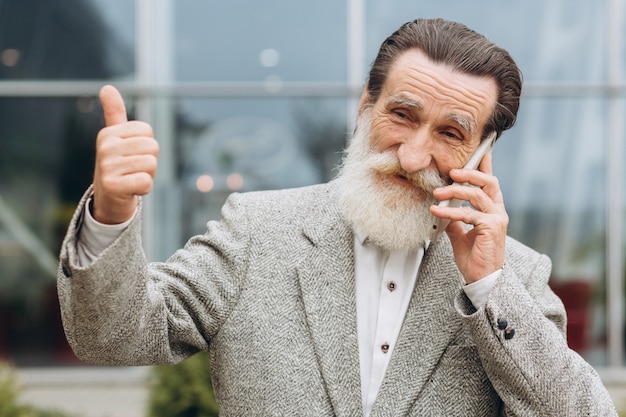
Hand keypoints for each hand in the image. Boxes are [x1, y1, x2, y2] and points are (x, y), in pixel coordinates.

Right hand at [92, 85, 158, 223]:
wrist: (109, 201)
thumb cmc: (119, 167)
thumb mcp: (116, 139)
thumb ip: (115, 114)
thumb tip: (107, 87)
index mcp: (108, 134)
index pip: (147, 131)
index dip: (147, 146)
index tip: (132, 156)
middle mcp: (105, 147)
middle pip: (152, 146)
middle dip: (149, 161)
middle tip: (133, 170)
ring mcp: (107, 166)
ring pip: (151, 164)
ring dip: (147, 175)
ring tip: (131, 179)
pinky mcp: (113, 185)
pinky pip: (146, 181)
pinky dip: (144, 189)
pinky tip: (131, 190)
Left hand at [429, 153, 507, 282]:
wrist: (482, 279)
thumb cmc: (474, 258)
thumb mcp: (459, 234)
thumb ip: (454, 219)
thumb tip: (442, 208)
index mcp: (492, 210)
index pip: (488, 183)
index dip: (484, 165)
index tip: (480, 151)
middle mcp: (497, 211)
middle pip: (488, 182)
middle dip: (470, 172)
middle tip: (452, 172)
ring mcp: (497, 219)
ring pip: (477, 194)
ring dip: (455, 190)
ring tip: (437, 193)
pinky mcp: (492, 227)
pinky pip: (468, 213)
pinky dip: (450, 211)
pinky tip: (436, 210)